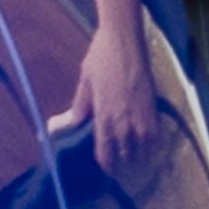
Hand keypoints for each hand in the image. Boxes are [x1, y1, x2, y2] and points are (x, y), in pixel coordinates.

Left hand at [56, 8, 165, 178]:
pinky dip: (150, 144)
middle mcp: (124, 122)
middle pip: (124, 156)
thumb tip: (54, 128)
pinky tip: (144, 144)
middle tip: (117, 162)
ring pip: (141, 150)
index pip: (104, 155)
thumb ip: (75, 111)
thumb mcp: (84, 85)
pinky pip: (154, 137)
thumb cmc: (100, 59)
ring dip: (136, 155)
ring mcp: (141, 116)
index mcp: (103, 118)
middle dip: (120, 161)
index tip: (104, 169)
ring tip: (131, 156)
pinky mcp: (153, 108)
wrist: (124, 39)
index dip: (105, 166)